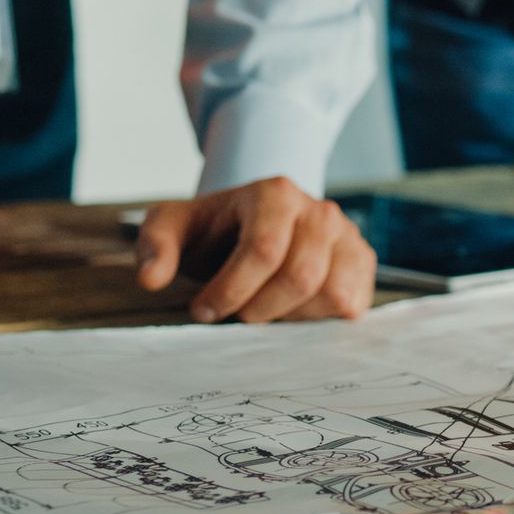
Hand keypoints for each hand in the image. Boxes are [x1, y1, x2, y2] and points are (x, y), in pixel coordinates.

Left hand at [134, 176, 375, 323]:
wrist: (251, 225)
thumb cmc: (213, 232)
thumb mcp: (173, 227)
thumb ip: (154, 246)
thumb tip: (150, 280)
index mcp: (275, 193)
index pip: (263, 250)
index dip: (231, 290)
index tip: (202, 309)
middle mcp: (320, 211)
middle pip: (300, 277)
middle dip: (259, 309)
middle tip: (234, 315)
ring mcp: (347, 236)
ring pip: (331, 294)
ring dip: (290, 317)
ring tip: (263, 309)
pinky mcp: (362, 263)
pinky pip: (351, 305)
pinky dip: (318, 320)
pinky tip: (290, 312)